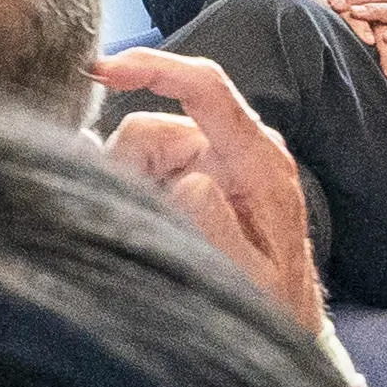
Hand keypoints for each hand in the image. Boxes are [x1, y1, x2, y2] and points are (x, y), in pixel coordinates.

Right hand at [94, 48, 325, 337]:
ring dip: (131, 184)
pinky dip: (135, 186)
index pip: (206, 88)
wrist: (286, 319)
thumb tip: (189, 180)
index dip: (153, 68)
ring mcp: (216, 157)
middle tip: (140, 224)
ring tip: (157, 232)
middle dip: (130, 169)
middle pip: (153, 127)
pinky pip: (144, 162)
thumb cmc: (273, 303)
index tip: (100, 71)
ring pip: (139, 146)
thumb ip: (220, 230)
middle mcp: (237, 147)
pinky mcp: (198, 169)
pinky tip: (154, 220)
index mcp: (260, 159)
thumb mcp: (252, 280)